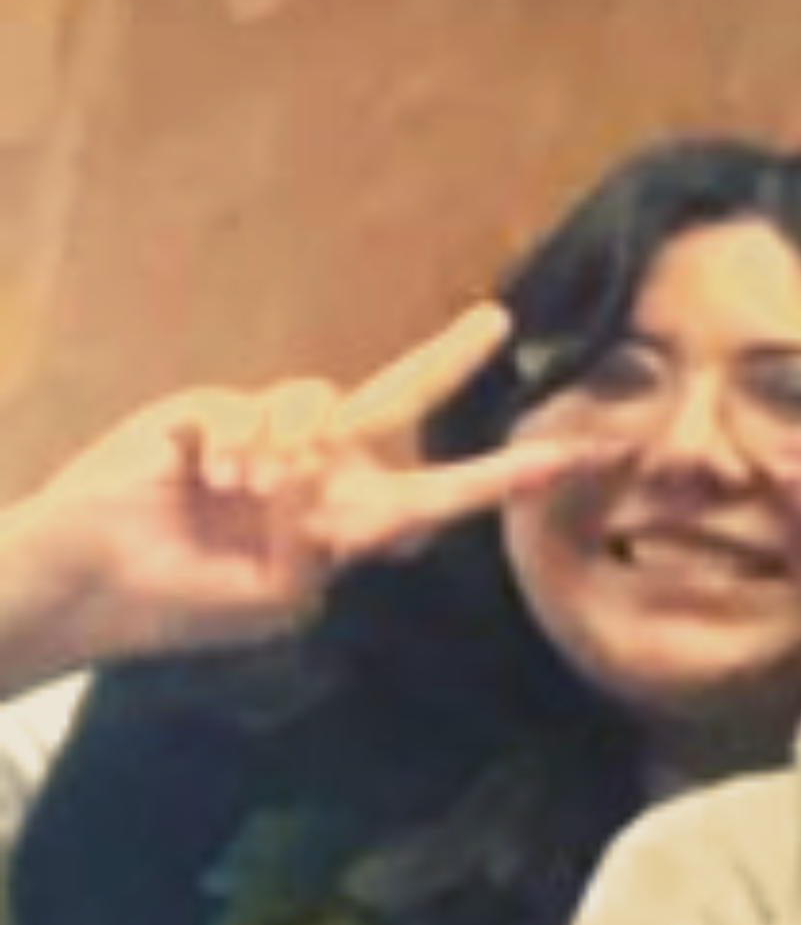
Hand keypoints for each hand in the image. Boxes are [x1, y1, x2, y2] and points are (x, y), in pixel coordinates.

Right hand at [0, 303, 597, 687]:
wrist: (97, 580)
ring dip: (283, 451)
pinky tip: (204, 479)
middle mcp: (325, 467)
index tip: (579, 456)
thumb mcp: (278, 597)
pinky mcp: (216, 409)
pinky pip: (253, 408)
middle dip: (449, 356)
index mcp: (356, 521)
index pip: (447, 492)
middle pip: (400, 396)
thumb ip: (319, 544)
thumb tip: (318, 469)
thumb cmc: (192, 604)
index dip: (511, 475)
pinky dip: (234, 446)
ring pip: (318, 401)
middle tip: (498, 320)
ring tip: (240, 495)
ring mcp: (271, 433)